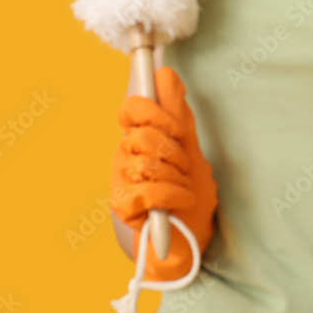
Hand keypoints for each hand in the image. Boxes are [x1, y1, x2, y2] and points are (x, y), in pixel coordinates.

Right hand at [111, 66, 217, 280]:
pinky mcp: (123, 208)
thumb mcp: (191, 148)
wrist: (192, 239)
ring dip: (177, 177)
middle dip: (174, 152)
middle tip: (183, 168)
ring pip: (146, 163)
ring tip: (182, 189)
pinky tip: (180, 203)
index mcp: (138, 138)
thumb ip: (178, 113)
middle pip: (142, 134)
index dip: (157, 115)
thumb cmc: (190, 194)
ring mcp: (120, 182)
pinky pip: (148, 190)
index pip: (132, 108)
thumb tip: (165, 72)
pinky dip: (173, 196)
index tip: (178, 132)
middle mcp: (124, 156)